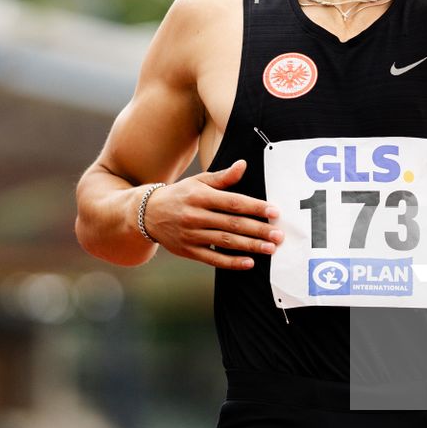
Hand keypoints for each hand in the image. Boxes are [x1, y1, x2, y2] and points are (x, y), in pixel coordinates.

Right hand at [142, 160, 282, 270]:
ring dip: (250, 246)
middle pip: (232, 223)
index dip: (255, 207)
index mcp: (200, 196)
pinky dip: (231, 262)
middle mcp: (195, 216)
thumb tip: (243, 165)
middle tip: (279, 235)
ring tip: (270, 248)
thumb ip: (222, 177)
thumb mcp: (198, 182)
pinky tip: (249, 263)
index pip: (233, 202)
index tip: (274, 212)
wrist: (147, 213)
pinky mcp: (188, 251)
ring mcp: (191, 235)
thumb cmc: (180, 194)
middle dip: (258, 230)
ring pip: (225, 241)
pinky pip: (213, 259)